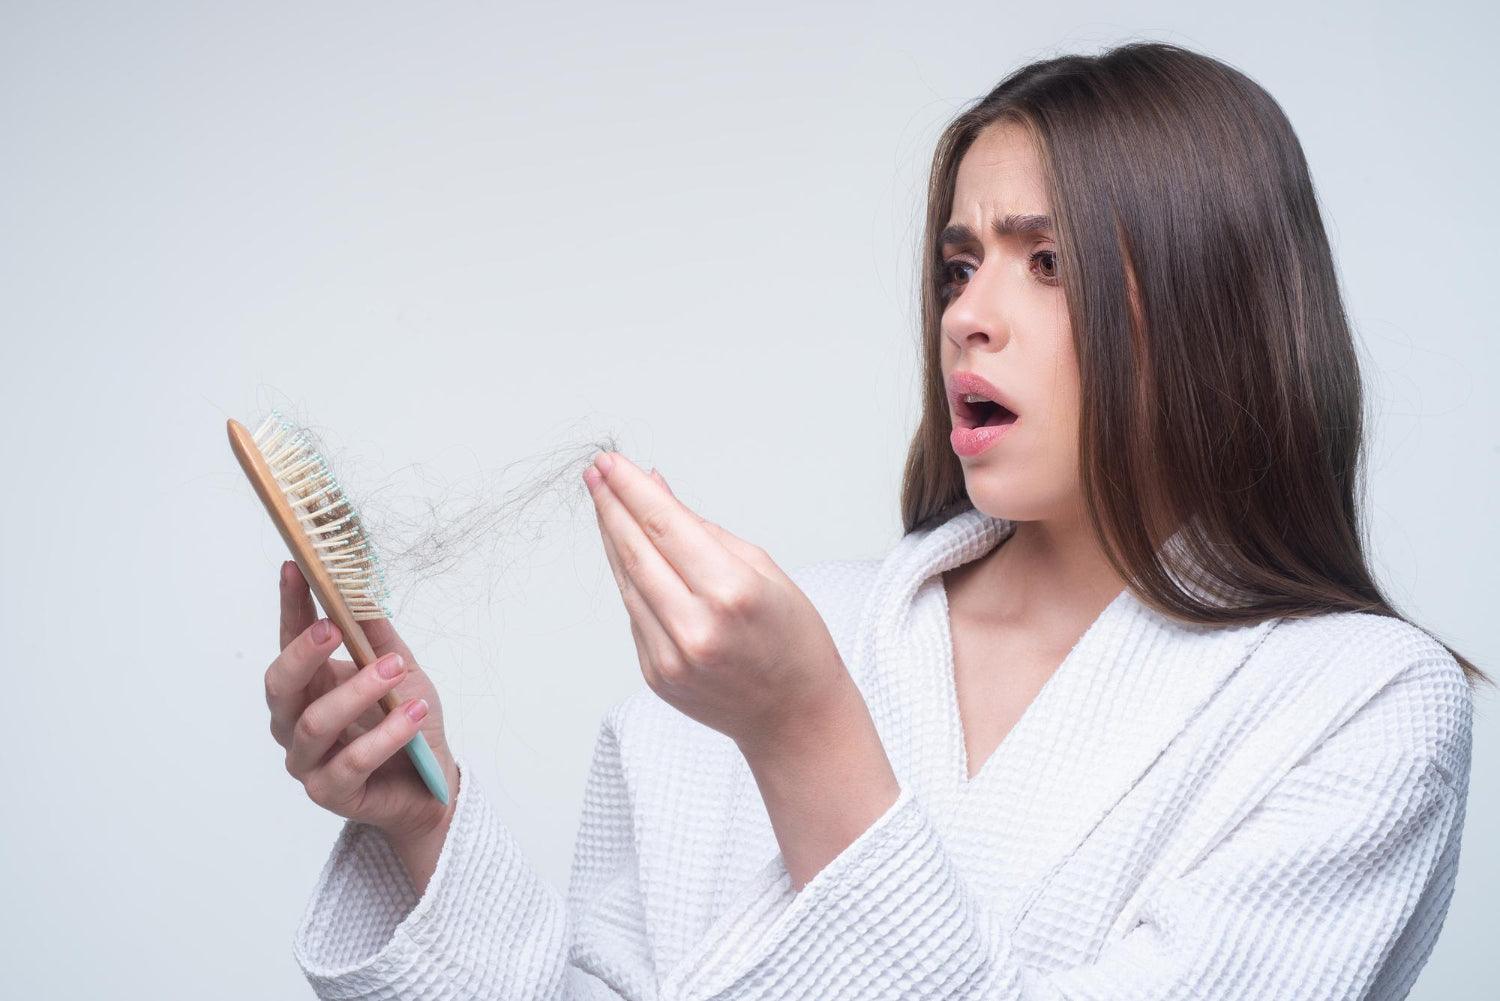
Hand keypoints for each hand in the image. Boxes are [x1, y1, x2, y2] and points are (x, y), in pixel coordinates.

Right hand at [264, 560, 456, 842]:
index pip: (289, 641)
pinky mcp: (331, 793)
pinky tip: (414, 712)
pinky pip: (352, 762)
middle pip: (281, 685)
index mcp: (308, 687)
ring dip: (357, 691)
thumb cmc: (408, 722)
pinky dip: (385, 734)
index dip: (291, 605)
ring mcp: (308, 761)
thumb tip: (362, 587)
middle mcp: (295, 723)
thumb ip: (378, 636)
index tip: (297, 567)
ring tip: (394, 671)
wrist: (432, 784)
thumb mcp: (401, 669)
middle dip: (305, 651)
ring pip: (316, 723)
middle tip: (334, 626)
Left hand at [583, 452, 852, 755]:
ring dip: (612, 538)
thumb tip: (655, 488)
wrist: (795, 716)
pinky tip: (627, 551)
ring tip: (604, 503)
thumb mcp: (763, 569)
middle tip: (596, 473)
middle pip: (635, 551)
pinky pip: (633, 613)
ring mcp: (670, 657)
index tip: (609, 462)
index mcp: (731, 593)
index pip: (664, 526)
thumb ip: (701, 529)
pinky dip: (629, 577)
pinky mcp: (656, 674)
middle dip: (610, 506)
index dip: (631, 490)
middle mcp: (695, 627)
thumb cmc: (792, 638)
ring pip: (626, 582)